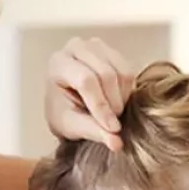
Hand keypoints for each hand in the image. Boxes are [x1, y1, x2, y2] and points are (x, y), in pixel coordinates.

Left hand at [45, 37, 134, 151]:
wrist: (67, 102)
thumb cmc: (63, 113)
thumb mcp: (72, 126)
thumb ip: (92, 132)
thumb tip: (117, 143)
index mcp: (59, 63)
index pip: (85, 80)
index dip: (101, 105)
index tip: (112, 128)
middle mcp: (76, 47)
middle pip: (106, 74)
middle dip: (113, 103)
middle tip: (112, 124)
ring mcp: (96, 46)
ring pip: (121, 72)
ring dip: (123, 98)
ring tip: (113, 113)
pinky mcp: (112, 51)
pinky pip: (129, 71)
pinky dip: (128, 91)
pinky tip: (117, 102)